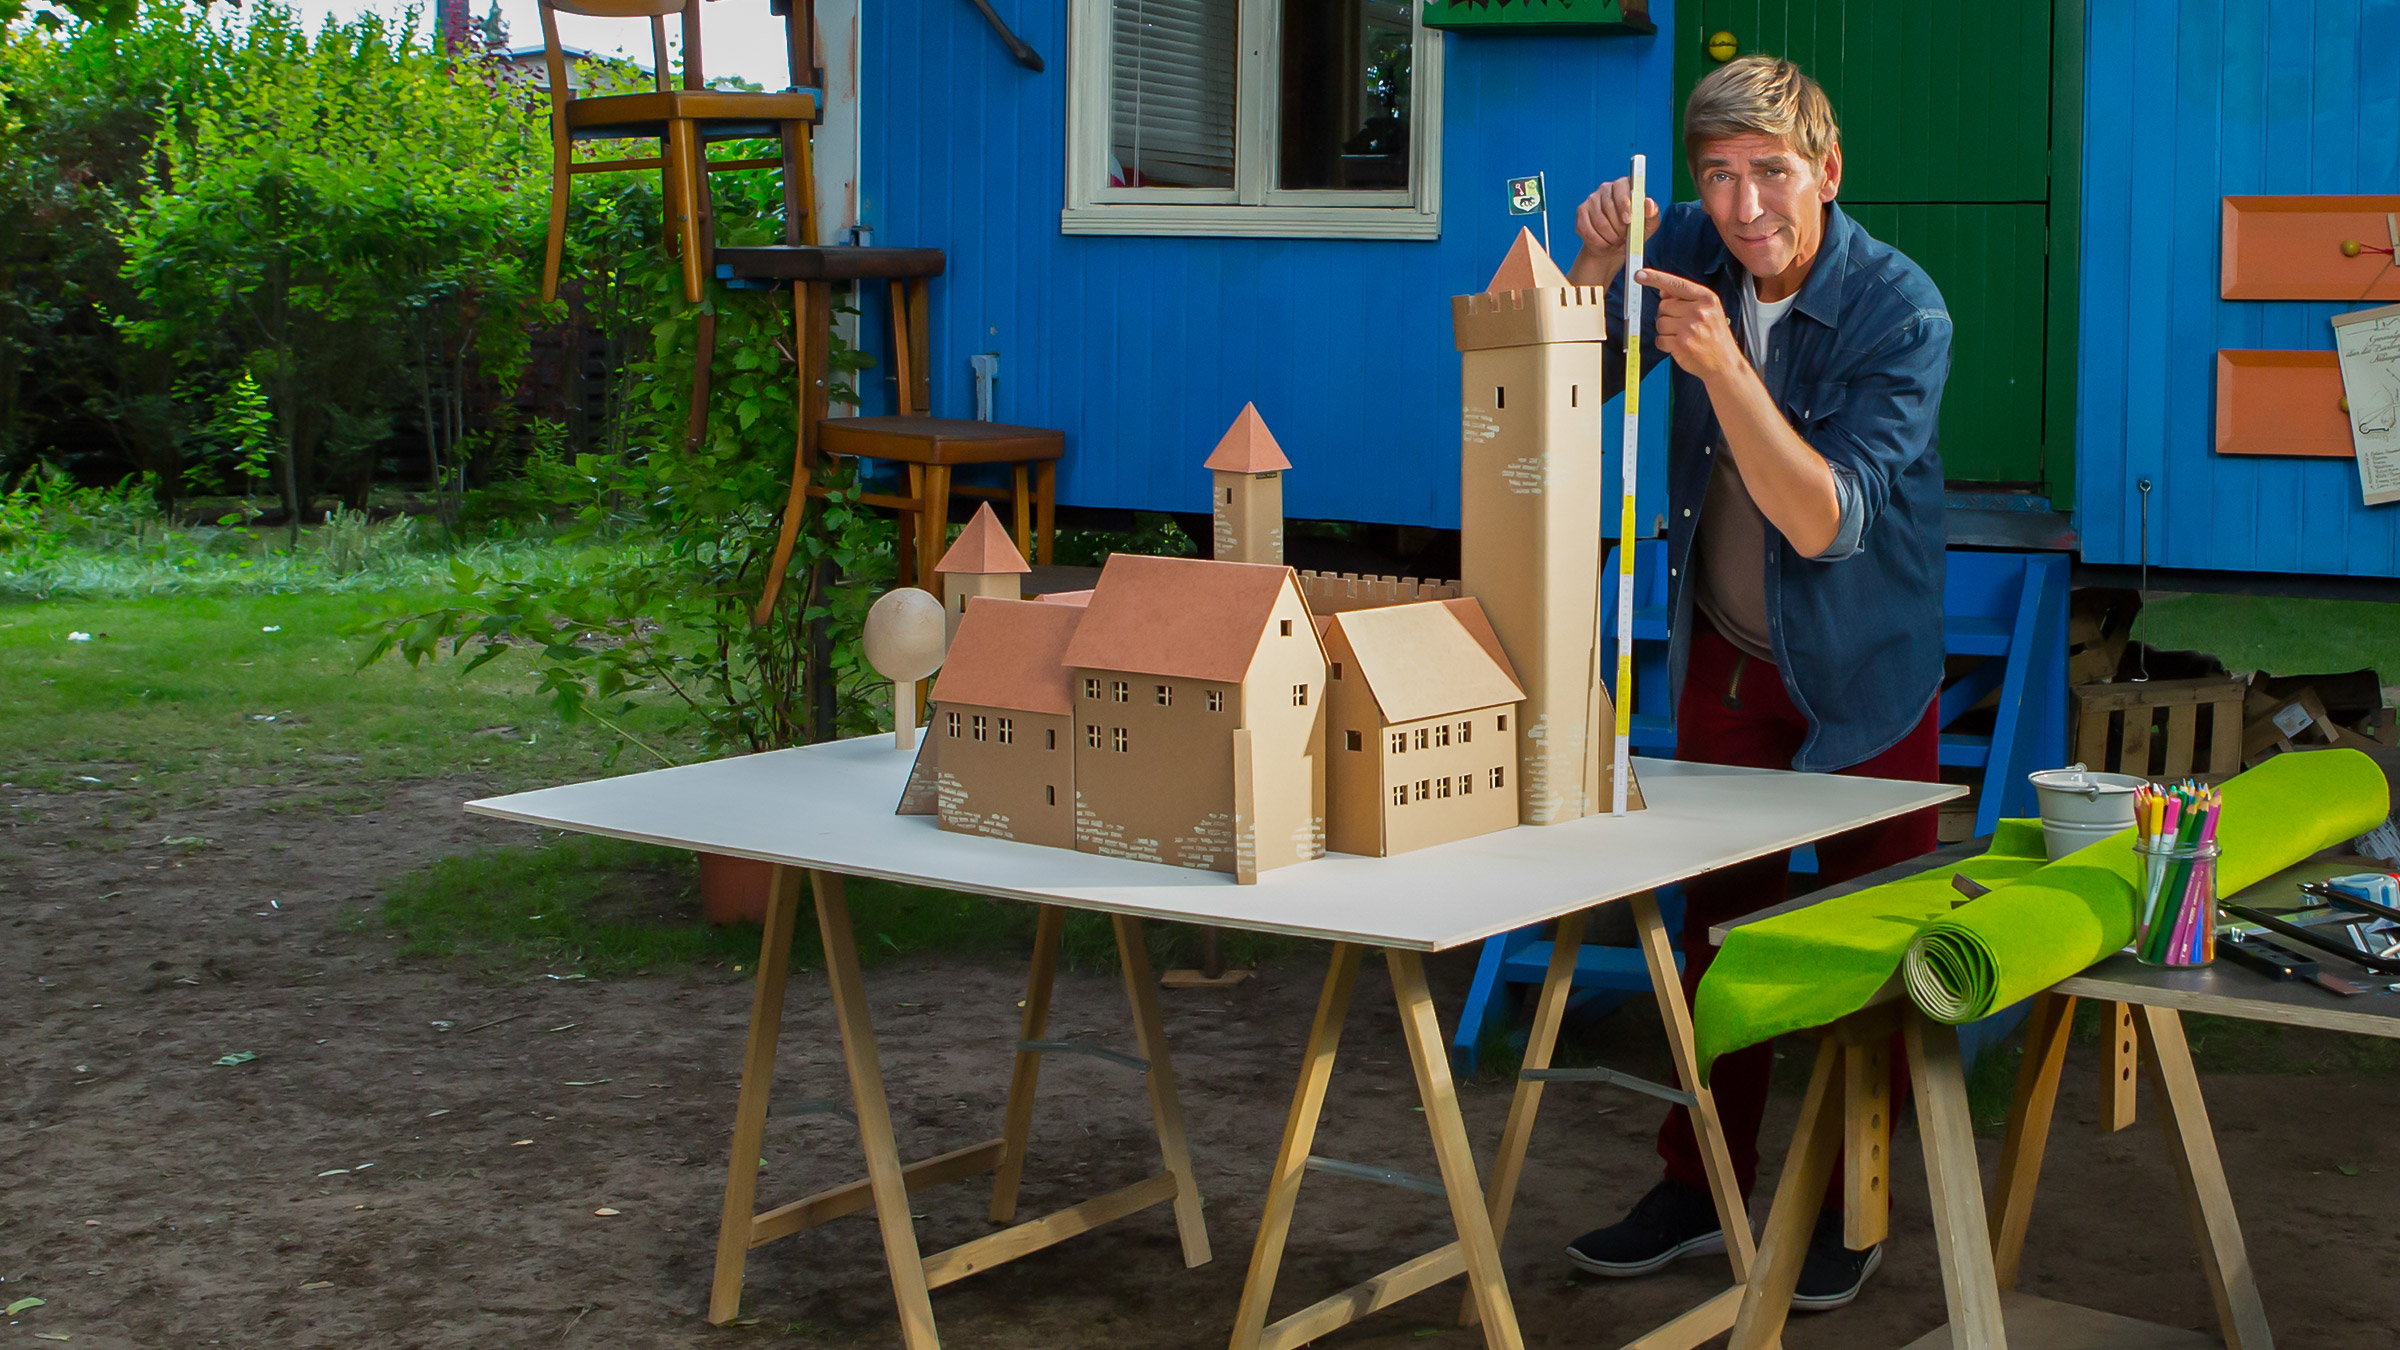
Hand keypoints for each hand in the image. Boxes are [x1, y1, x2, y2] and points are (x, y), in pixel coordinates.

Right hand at [1567, 178, 1660, 283]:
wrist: (1615, 247)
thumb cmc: (1634, 232)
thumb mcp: (1649, 225)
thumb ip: (1652, 213)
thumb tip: (1648, 204)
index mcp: (1624, 185)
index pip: (1621, 186)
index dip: (1623, 204)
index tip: (1628, 221)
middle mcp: (1606, 188)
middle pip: (1609, 206)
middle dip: (1618, 227)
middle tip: (1624, 237)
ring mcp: (1591, 199)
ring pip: (1599, 221)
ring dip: (1609, 236)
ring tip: (1616, 240)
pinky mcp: (1581, 212)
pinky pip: (1587, 229)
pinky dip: (1598, 241)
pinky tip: (1604, 242)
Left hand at [1637, 267, 1743, 383]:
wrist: (1725, 363)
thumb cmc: (1715, 336)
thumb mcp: (1709, 311)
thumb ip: (1686, 299)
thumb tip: (1663, 291)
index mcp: (1707, 299)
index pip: (1676, 284)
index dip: (1655, 278)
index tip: (1640, 275)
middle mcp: (1699, 311)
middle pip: (1663, 306)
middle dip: (1667, 314)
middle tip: (1682, 324)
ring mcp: (1690, 328)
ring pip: (1659, 322)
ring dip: (1666, 330)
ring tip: (1682, 335)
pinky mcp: (1681, 345)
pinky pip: (1659, 339)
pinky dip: (1664, 343)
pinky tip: (1678, 345)